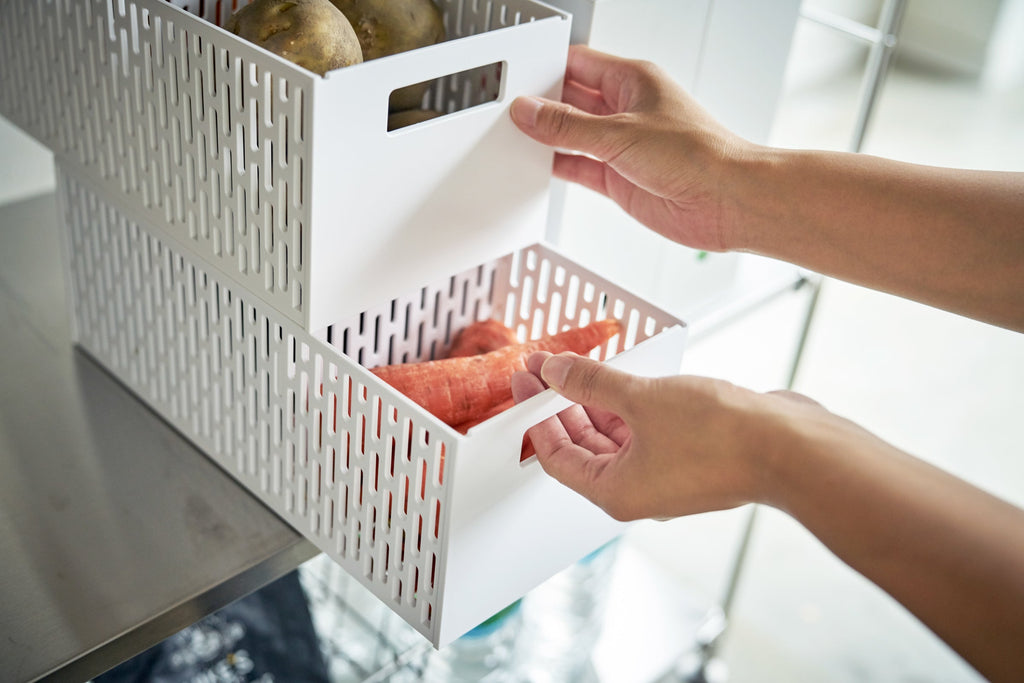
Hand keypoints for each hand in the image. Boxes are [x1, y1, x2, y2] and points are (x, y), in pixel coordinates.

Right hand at [510, 44, 754, 251]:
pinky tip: (538, 166)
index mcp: (633, 80)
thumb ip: (569, 126)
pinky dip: (558, 167)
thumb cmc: (697, 154)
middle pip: (571, 100)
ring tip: (514, 139)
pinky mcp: (620, 178)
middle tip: (507, 112)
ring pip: (573, 136)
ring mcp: (622, 145)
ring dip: (548, 139)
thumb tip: (530, 112)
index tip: (516, 81)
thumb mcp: (620, 134)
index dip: (545, 70)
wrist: (727, 201)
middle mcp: (627, 110)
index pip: (578, 65)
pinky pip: (579, 167)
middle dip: (542, 106)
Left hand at [510, 351, 823, 520]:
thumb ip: (591, 383)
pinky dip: (629, 407)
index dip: (534, 416)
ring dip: (595, 404)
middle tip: (545, 368)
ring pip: (616, 438)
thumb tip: (553, 371)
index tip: (525, 382)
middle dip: (561, 405)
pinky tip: (624, 378)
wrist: (791, 448)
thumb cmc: (721, 438)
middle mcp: (638, 489)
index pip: (555, 456)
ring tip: (578, 367)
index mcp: (615, 491)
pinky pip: (646, 431)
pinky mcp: (691, 457)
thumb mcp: (640, 399)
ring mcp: (666, 475)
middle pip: (582, 447)